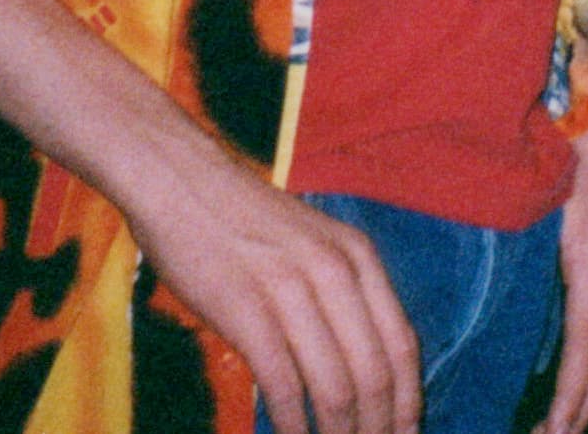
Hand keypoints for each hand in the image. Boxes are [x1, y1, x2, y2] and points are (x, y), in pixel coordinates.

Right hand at [123, 153, 422, 433]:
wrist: (180, 179)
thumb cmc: (243, 220)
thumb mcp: (313, 244)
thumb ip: (342, 294)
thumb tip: (363, 365)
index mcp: (359, 257)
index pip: (401, 344)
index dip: (407, 400)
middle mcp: (335, 271)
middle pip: (375, 372)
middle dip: (377, 426)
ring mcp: (292, 289)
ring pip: (335, 384)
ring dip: (340, 433)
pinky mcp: (246, 308)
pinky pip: (283, 383)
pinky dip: (293, 423)